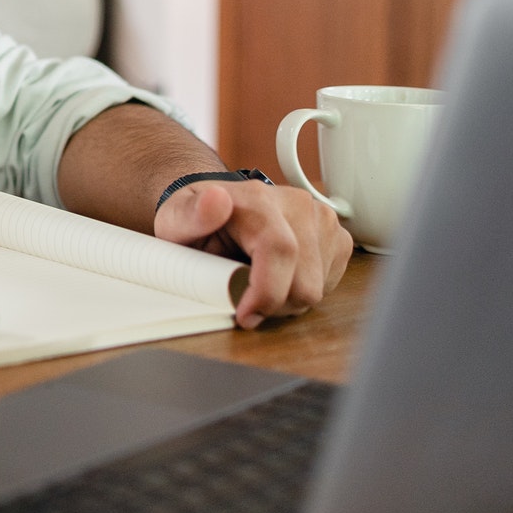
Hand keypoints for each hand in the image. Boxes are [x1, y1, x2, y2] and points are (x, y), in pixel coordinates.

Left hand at [154, 180, 352, 328]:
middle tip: (244, 300)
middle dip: (272, 304)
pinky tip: (279, 274)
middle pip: (304, 280)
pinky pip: (329, 284)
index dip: (267, 293)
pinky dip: (302, 289)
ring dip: (287, 298)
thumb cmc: (197, 216)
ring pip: (318, 288)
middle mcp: (298, 205)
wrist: (217, 204)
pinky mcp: (337, 237)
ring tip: (257, 279)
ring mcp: (322, 220)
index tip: (244, 314)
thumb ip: (189, 216)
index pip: (281, 250)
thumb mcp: (175, 219)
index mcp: (259, 198)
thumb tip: (215, 201)